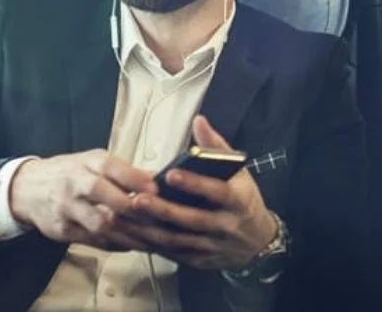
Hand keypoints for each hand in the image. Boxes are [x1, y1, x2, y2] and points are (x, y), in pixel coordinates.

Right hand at [10, 149, 156, 250]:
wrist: (27, 189)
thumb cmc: (69, 173)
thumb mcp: (93, 162)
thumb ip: (125, 172)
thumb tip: (159, 178)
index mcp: (86, 163)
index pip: (110, 167)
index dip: (134, 179)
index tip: (156, 189)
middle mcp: (74, 184)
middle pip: (103, 196)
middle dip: (133, 208)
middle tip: (159, 217)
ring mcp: (67, 209)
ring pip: (100, 224)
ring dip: (129, 233)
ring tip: (152, 238)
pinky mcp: (62, 230)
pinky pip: (93, 241)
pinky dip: (116, 244)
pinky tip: (132, 244)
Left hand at [122, 116, 277, 269]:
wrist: (257, 242)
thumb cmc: (243, 199)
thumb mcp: (239, 172)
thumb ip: (217, 147)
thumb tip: (199, 121)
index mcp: (237, 201)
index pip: (217, 192)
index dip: (195, 184)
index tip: (171, 174)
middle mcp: (224, 226)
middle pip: (191, 220)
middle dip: (163, 210)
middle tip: (138, 198)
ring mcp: (210, 246)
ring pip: (177, 240)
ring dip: (149, 229)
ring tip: (125, 215)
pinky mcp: (197, 260)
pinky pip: (170, 253)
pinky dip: (149, 244)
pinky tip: (129, 232)